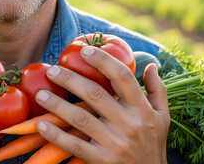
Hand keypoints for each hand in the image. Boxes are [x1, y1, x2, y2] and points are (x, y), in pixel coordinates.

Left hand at [36, 46, 169, 163]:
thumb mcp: (163, 117)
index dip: (103, 61)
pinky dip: (56, 135)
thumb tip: (151, 66)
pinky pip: (75, 145)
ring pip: (81, 118)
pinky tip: (42, 125)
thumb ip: (157, 91)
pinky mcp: (102, 160)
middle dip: (71, 79)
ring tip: (40, 95)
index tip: (84, 51)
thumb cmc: (154, 144)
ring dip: (57, 105)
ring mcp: (115, 143)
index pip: (122, 77)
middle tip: (52, 70)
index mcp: (142, 109)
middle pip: (95, 94)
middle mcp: (129, 124)